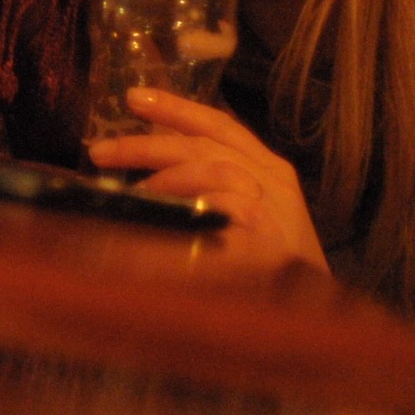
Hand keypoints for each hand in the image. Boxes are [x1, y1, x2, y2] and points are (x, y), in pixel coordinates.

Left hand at [87, 89, 327, 273]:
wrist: (315, 317)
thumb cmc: (275, 270)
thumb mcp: (247, 216)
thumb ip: (210, 188)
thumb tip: (151, 175)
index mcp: (268, 169)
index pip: (219, 125)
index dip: (176, 108)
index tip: (133, 97)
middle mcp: (273, 180)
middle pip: (202, 146)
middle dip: (145, 145)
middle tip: (99, 150)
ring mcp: (274, 208)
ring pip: (210, 170)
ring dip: (162, 181)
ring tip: (129, 197)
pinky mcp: (270, 238)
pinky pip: (218, 212)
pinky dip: (185, 213)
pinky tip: (157, 222)